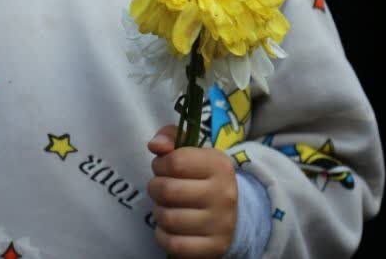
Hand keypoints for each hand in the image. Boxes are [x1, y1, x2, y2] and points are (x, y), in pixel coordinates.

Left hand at [147, 125, 237, 257]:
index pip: (175, 162)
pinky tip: (168, 228)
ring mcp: (221, 223)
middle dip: (155, 188)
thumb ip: (170, 138)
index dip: (160, 164)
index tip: (163, 168)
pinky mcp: (215, 247)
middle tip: (160, 189)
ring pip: (168, 218)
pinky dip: (163, 236)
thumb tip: (155, 145)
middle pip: (168, 190)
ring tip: (166, 207)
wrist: (230, 213)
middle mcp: (224, 194)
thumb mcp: (190, 151)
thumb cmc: (201, 177)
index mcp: (219, 165)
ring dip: (159, 212)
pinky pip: (174, 244)